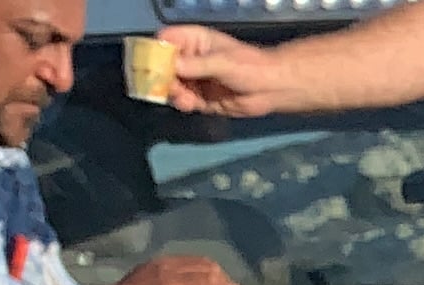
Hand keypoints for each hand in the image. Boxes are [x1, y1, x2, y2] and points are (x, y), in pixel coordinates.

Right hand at [160, 24, 295, 116]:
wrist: (271, 90)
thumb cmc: (250, 67)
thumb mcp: (222, 62)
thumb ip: (197, 65)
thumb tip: (172, 67)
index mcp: (194, 41)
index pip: (166, 40)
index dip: (156, 49)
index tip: (152, 63)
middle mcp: (190, 59)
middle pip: (163, 65)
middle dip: (161, 76)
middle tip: (169, 85)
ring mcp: (194, 79)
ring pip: (171, 85)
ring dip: (172, 93)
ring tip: (184, 98)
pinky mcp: (200, 98)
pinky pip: (183, 101)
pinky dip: (183, 104)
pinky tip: (189, 105)